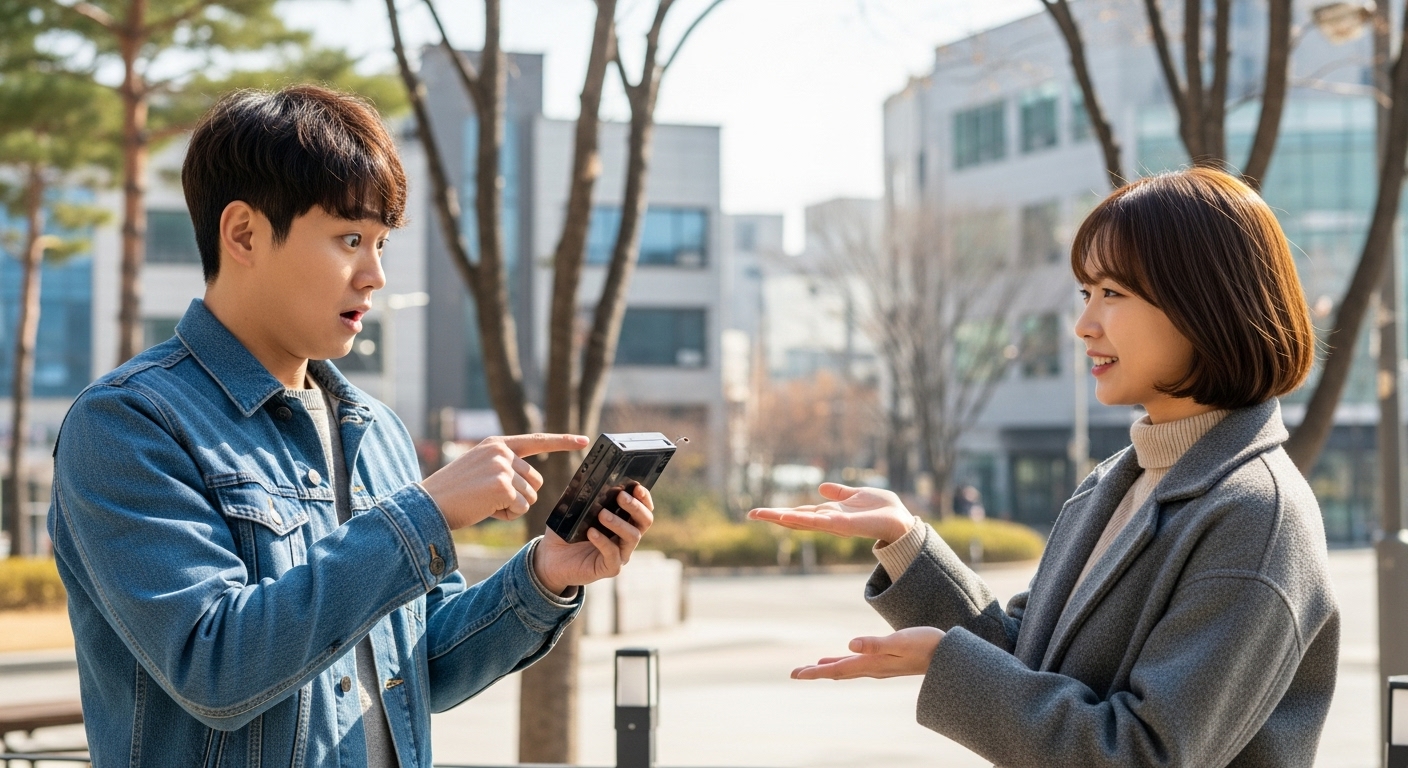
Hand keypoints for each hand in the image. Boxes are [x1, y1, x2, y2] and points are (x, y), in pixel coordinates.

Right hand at [421, 433, 588, 528]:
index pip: (536, 440)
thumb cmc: (453, 494)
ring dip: (512, 507)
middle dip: (520, 496)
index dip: (562, 442)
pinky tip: (485, 510)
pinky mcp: (502, 486)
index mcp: (496, 444)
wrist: (428, 505)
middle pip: (536, 481)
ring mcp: (502, 467)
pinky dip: (506, 515)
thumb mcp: (479, 470)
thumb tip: (533, 481)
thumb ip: (504, 467)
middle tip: (490, 499)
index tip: (585, 440)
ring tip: (484, 503)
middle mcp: (501, 452)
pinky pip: (521, 508)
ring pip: (530, 496)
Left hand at [533, 484, 655, 594]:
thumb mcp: (574, 510)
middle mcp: (626, 537)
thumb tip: (588, 479)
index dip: (644, 498)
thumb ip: (583, 497)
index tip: (637, 487)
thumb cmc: (566, 532)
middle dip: (635, 507)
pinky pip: (613, 555)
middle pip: (644, 521)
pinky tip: (591, 532)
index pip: (643, 508)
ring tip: (602, 514)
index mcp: (623, 521)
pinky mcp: (609, 568)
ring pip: (632, 537)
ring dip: (619, 523)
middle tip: (621, 496)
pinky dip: (603, 542)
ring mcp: (620, 554)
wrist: (551, 558)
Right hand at [748, 483, 913, 544]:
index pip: (800, 512)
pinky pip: (824, 523)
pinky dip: (808, 520)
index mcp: (829, 513)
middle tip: (751, 514)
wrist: (903, 521)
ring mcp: (836, 524)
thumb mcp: (857, 495)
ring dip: (787, 518)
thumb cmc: (883, 510)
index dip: (779, 512)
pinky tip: (792, 517)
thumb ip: (839, 493)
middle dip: (774, 517)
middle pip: (797, 518)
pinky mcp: (847, 525)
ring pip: (806, 521)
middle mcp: (829, 520)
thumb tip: (821, 487)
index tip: (757, 512)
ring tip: (767, 515)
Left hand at [791, 626, 944, 679]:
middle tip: (794, 674)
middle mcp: (872, 668)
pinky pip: (857, 664)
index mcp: (871, 664)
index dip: (815, 671)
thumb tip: (850, 644)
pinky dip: (843, 661)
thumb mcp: (900, 641)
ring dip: (827, 668)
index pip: (837, 669)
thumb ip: (875, 644)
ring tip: (811, 668)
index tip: (795, 674)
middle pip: (837, 671)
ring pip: (846, 668)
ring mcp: (879, 666)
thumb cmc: (926, 645)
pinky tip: (841, 657)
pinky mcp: (886, 661)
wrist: (948, 656)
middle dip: (815, 672)